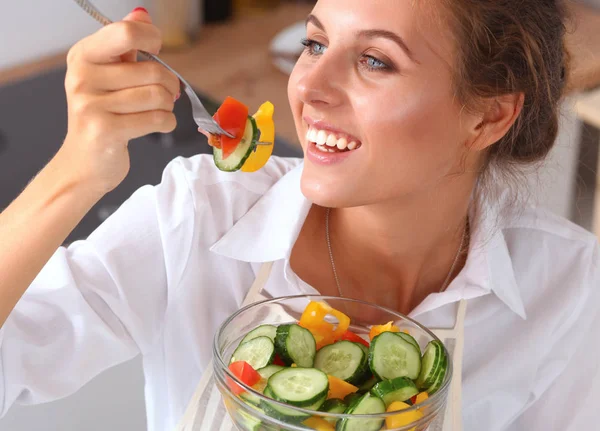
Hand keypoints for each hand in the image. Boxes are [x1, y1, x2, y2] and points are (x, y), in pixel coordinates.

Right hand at [60, 9, 179, 195]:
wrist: (84, 163)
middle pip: (152, 70)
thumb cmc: (103, 116)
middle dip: (169, 84)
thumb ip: (124, 45)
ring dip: (168, 106)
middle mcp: (82, 77)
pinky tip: (157, 125)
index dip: (152, 39)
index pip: (126, 32)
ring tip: (158, 111)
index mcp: (83, 56)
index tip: (155, 51)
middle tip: (165, 93)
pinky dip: (166, 123)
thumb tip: (142, 14)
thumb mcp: (108, 76)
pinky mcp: (105, 131)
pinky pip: (158, 119)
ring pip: (158, 96)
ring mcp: (91, 105)